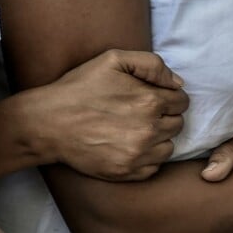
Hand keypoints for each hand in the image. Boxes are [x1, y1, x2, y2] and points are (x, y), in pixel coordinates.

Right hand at [37, 49, 187, 180]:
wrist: (49, 122)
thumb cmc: (82, 87)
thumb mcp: (115, 59)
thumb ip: (152, 65)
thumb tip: (177, 83)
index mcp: (149, 100)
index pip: (182, 101)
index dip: (170, 96)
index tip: (155, 95)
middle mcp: (148, 130)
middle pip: (178, 123)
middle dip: (167, 115)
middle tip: (144, 110)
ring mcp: (138, 154)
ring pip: (169, 146)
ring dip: (160, 137)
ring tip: (138, 127)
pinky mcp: (126, 172)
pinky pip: (154, 167)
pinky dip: (148, 157)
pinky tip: (131, 144)